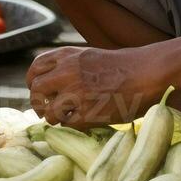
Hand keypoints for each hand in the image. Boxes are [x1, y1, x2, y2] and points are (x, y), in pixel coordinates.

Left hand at [26, 46, 163, 128]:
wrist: (147, 73)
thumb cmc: (122, 66)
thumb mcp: (89, 56)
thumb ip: (67, 67)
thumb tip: (48, 85)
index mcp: (67, 55)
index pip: (35, 69)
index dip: (33, 82)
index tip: (36, 90)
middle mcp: (67, 72)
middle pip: (36, 91)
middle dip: (37, 102)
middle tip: (43, 110)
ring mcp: (76, 93)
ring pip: (49, 112)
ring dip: (53, 117)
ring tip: (61, 118)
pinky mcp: (88, 113)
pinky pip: (68, 124)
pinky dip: (71, 125)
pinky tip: (81, 120)